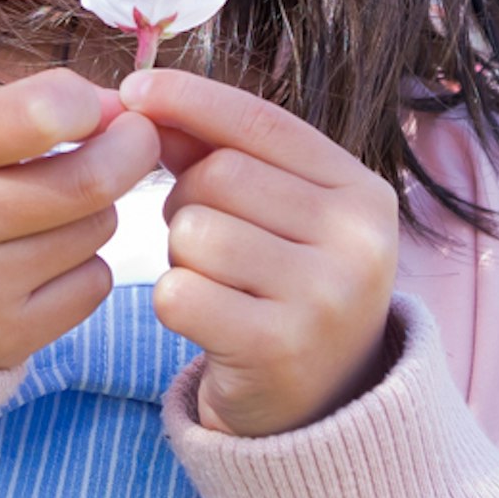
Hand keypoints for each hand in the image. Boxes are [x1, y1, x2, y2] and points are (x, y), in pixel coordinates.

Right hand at [0, 68, 160, 368]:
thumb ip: (25, 110)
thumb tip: (120, 110)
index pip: (42, 113)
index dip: (90, 104)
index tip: (100, 108)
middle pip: (91, 180)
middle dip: (130, 151)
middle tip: (133, 141)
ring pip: (96, 230)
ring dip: (94, 211)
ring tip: (51, 210)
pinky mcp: (3, 336)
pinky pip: (93, 285)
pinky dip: (84, 265)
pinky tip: (43, 260)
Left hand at [120, 67, 400, 436]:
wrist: (323, 408)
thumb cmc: (288, 291)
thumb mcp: (281, 217)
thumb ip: (224, 154)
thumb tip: (146, 102)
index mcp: (363, 194)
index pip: (264, 121)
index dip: (192, 99)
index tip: (135, 89)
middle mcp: (357, 241)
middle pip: (218, 175)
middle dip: (188, 201)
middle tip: (208, 243)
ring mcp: (324, 297)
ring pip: (194, 232)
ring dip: (182, 257)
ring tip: (216, 283)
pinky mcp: (278, 348)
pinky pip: (179, 293)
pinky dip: (174, 303)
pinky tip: (208, 321)